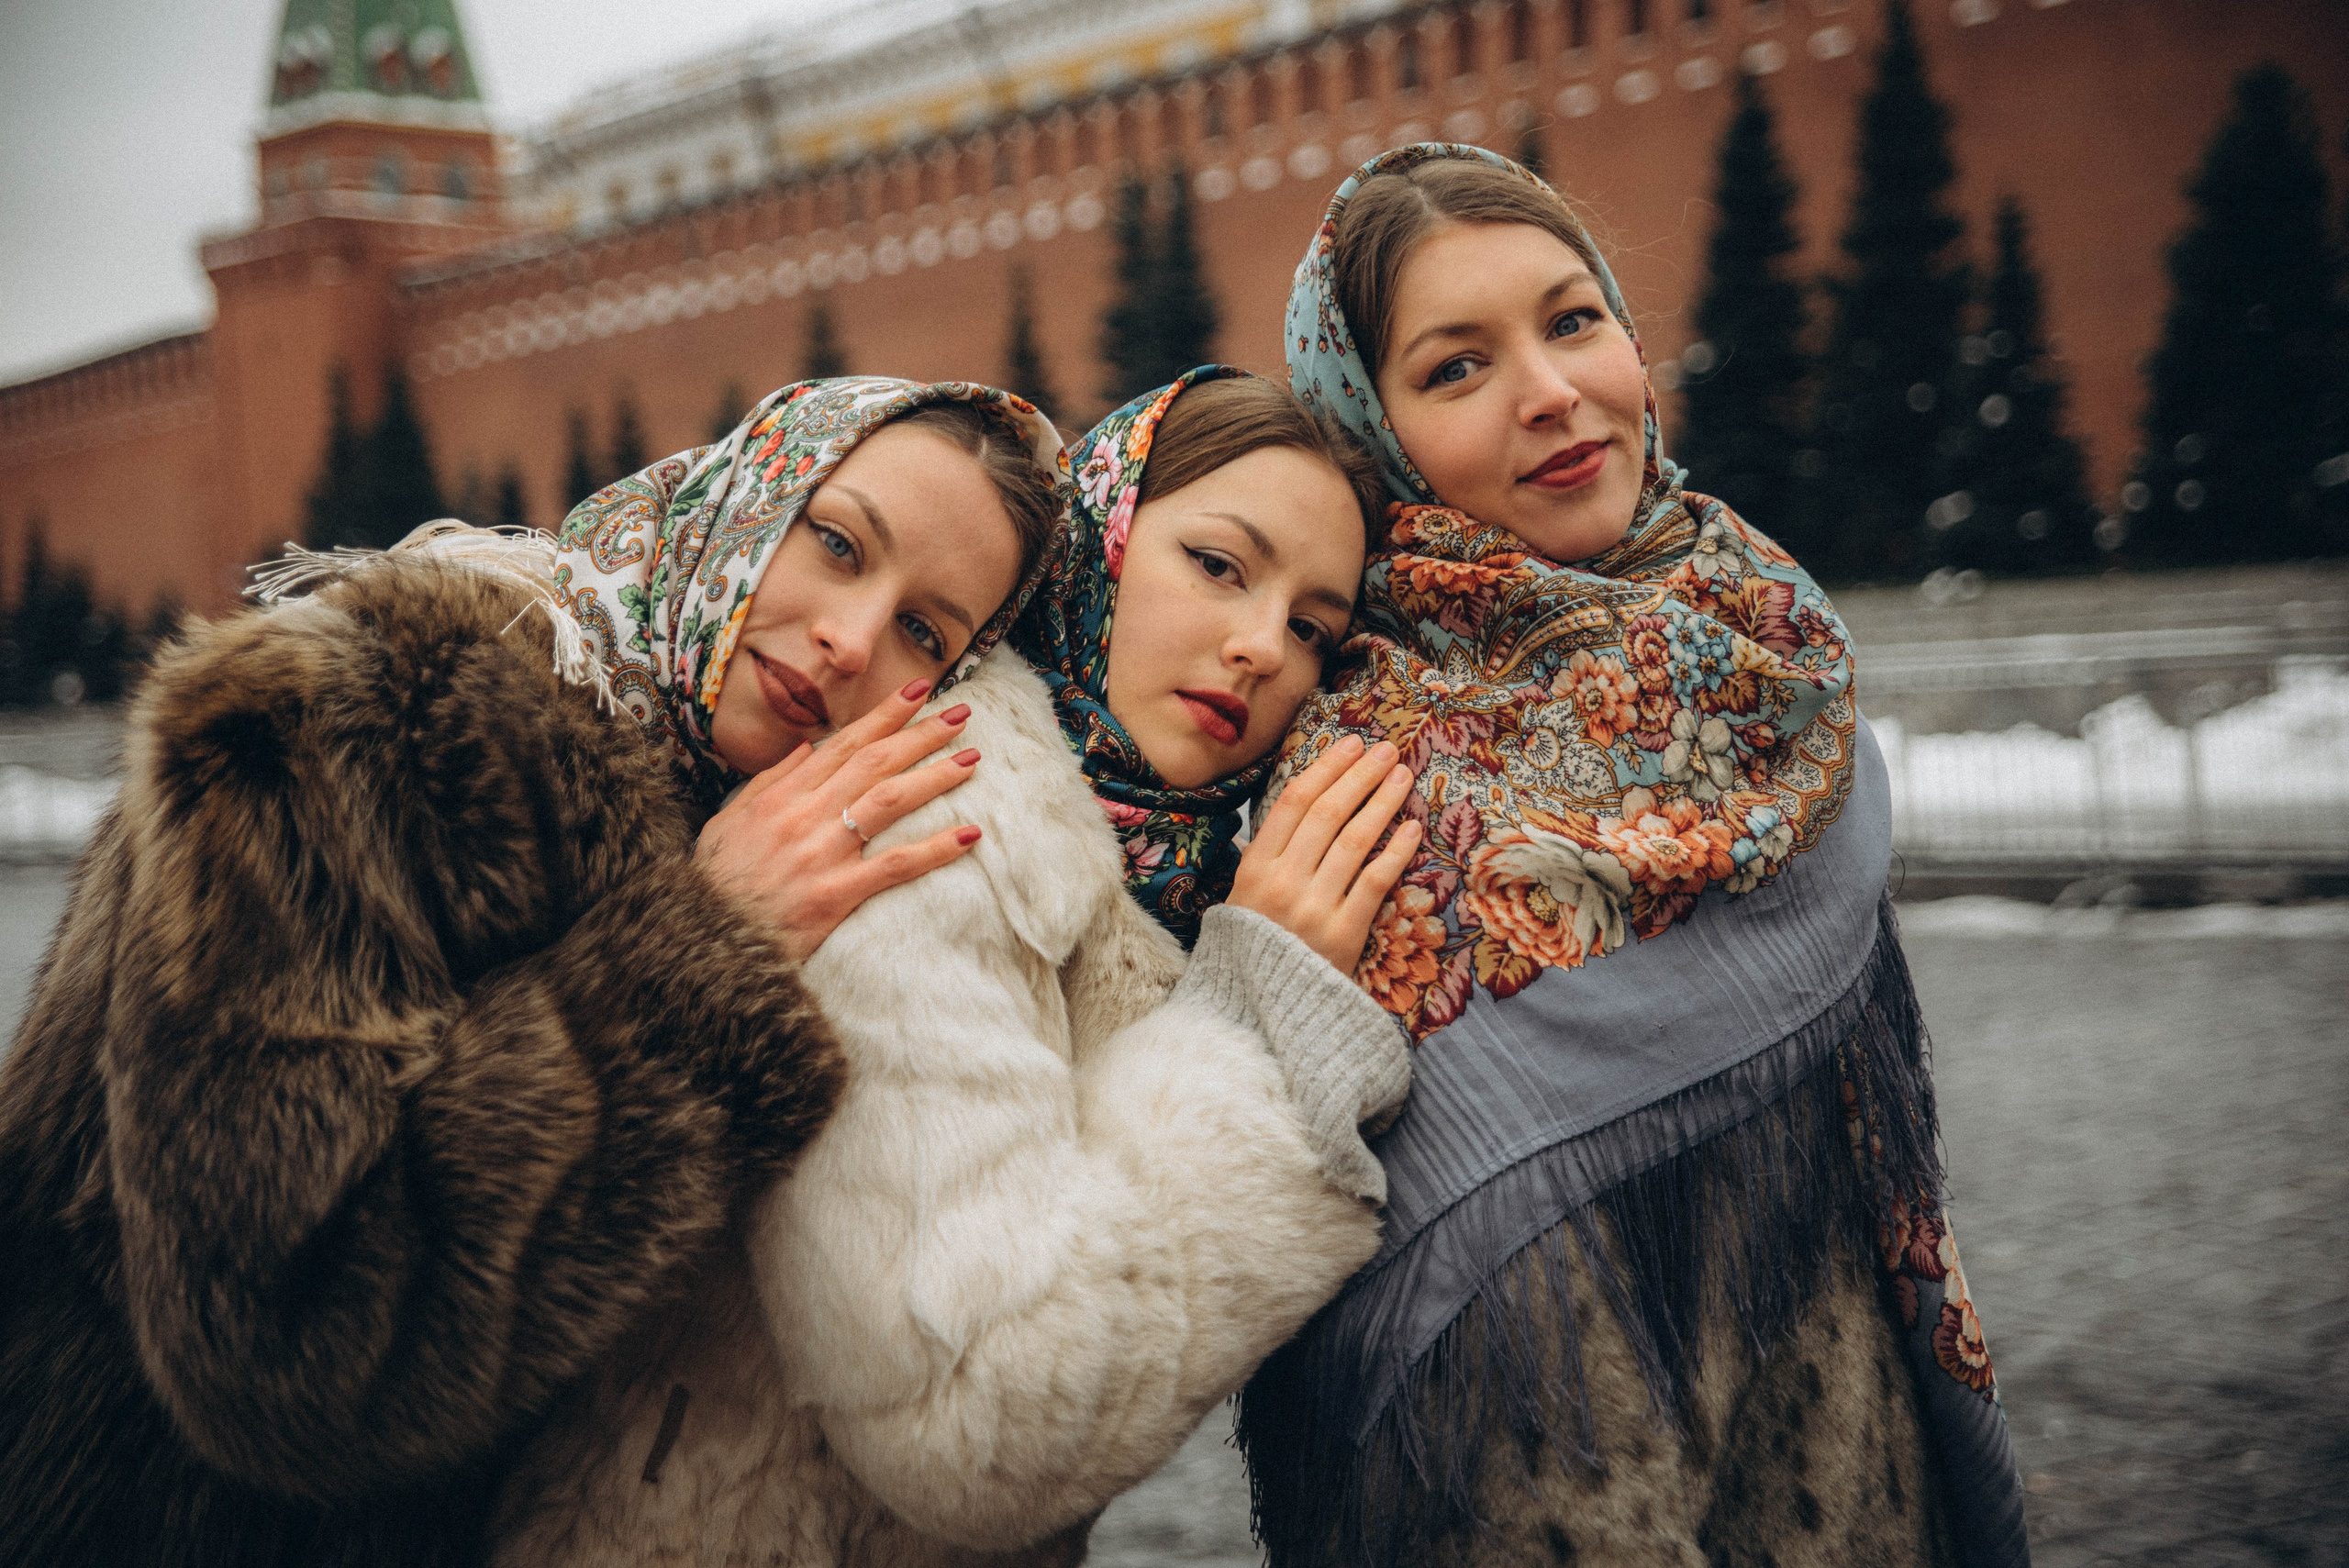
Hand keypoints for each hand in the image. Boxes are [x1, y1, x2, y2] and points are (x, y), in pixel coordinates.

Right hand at [696, 678, 984, 960]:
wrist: (699, 938)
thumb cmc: (714, 882)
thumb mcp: (729, 821)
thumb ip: (768, 781)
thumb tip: (806, 747)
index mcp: (781, 795)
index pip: (845, 744)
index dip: (885, 715)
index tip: (919, 692)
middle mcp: (804, 815)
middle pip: (874, 762)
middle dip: (920, 734)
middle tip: (961, 715)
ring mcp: (822, 853)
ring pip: (890, 801)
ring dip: (935, 777)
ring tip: (972, 760)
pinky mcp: (835, 894)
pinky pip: (895, 865)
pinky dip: (935, 849)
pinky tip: (970, 835)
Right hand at [1228, 735, 1420, 974]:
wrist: (1263, 1013)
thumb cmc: (1256, 951)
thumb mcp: (1244, 900)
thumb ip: (1267, 858)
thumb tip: (1300, 809)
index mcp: (1253, 870)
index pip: (1293, 803)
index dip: (1325, 768)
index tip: (1350, 744)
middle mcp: (1281, 883)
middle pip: (1327, 813)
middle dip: (1359, 775)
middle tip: (1386, 749)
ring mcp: (1313, 909)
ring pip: (1354, 841)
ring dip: (1381, 802)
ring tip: (1402, 775)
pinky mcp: (1343, 935)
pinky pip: (1374, 882)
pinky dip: (1394, 851)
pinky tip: (1411, 827)